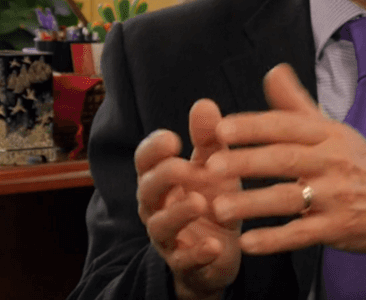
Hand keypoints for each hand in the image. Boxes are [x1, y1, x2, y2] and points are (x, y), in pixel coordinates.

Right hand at [135, 99, 241, 299]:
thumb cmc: (213, 197)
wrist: (220, 249)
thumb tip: (204, 103)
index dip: (154, 149)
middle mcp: (157, 206)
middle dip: (162, 177)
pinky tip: (213, 245)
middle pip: (146, 190)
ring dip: (178, 214)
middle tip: (183, 167)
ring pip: (160, 226)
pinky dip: (197, 253)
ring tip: (200, 203)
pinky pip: (184, 260)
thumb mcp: (214, 166)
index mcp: (161, 178)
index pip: (145, 160)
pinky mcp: (184, 263)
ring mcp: (167, 237)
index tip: (172, 139)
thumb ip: (208, 139)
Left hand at [205, 64, 365, 255]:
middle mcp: (331, 162)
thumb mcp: (333, 130)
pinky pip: (301, 234)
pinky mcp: (337, 229)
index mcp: (327, 135)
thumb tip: (273, 71)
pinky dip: (274, 240)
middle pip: (285, 160)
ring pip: (289, 199)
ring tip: (219, 207)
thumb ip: (296, 105)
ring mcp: (335, 197)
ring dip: (253, 203)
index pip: (287, 126)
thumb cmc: (359, 163)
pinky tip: (247, 243)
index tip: (222, 128)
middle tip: (212, 165)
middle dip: (247, 161)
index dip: (254, 126)